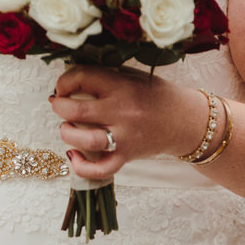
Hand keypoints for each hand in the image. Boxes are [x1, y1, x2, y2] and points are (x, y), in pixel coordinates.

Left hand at [48, 65, 206, 180]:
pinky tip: (72, 155)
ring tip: (66, 127)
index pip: (81, 78)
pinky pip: (100, 169)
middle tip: (59, 105)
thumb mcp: (131, 76)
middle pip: (76, 110)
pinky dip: (81, 166)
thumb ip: (103, 77)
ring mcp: (125, 136)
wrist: (185, 120)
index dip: (63, 82)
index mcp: (122, 86)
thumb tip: (67, 81)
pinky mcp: (127, 156)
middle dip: (59, 107)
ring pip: (85, 140)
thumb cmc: (154, 95)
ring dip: (66, 133)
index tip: (62, 87)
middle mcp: (122, 111)